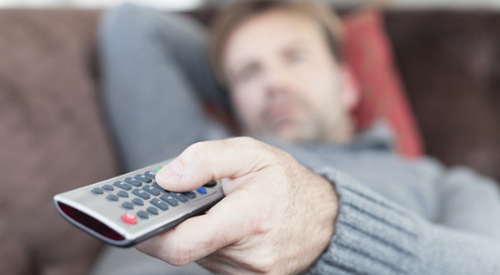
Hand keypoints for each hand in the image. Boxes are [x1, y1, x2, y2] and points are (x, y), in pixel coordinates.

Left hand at [137, 137, 338, 273]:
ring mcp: (250, 273)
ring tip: (212, 205)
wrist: (325, 217)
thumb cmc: (286, 182)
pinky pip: (213, 260)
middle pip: (186, 246)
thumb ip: (205, 160)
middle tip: (176, 197)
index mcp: (248, 219)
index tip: (127, 222)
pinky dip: (209, 240)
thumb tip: (165, 179)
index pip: (182, 243)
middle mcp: (249, 255)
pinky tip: (224, 222)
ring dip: (194, 229)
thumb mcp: (250, 153)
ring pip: (198, 254)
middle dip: (174, 222)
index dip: (146, 235)